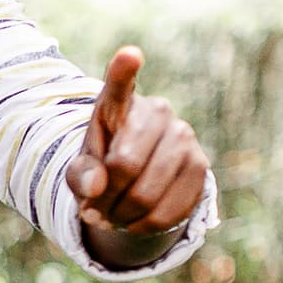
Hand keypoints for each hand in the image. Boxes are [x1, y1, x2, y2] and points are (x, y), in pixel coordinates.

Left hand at [66, 48, 211, 240]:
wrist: (139, 183)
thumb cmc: (103, 168)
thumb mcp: (82, 171)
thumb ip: (80, 176)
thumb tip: (96, 188)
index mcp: (119, 105)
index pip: (120, 85)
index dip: (123, 71)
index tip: (129, 55)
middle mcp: (158, 111)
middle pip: (124, 166)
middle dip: (104, 199)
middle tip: (94, 210)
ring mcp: (184, 136)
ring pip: (145, 195)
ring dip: (121, 217)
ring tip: (114, 216)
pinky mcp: (201, 165)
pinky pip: (167, 212)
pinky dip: (144, 227)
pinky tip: (136, 220)